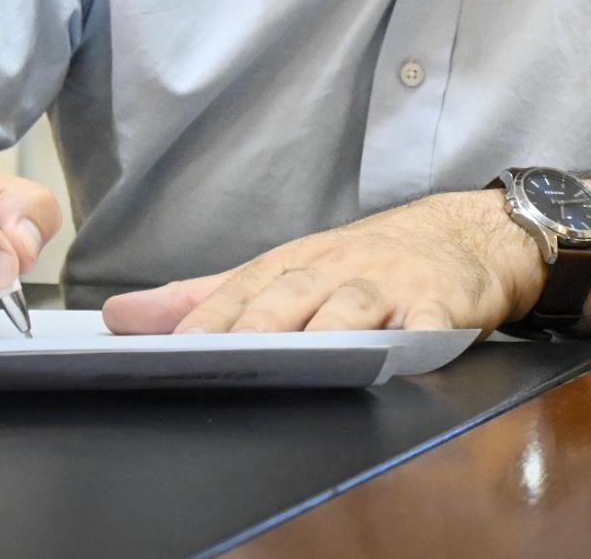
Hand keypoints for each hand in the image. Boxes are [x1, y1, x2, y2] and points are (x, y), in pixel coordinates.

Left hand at [102, 191, 545, 334]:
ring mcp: (392, 284)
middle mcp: (338, 269)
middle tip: (223, 351)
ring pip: (353, 306)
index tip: (170, 344)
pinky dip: (422, 335)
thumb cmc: (369, 261)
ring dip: (328, 329)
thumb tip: (124, 316)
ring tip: (303, 356)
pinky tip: (409, 349)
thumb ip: (209, 298)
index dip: (207, 318)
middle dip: (257, 323)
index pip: (242, 290)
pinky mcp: (444, 301)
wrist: (466, 234)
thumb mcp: (288, 272)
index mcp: (297, 264)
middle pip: (293, 295)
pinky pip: (433, 319)